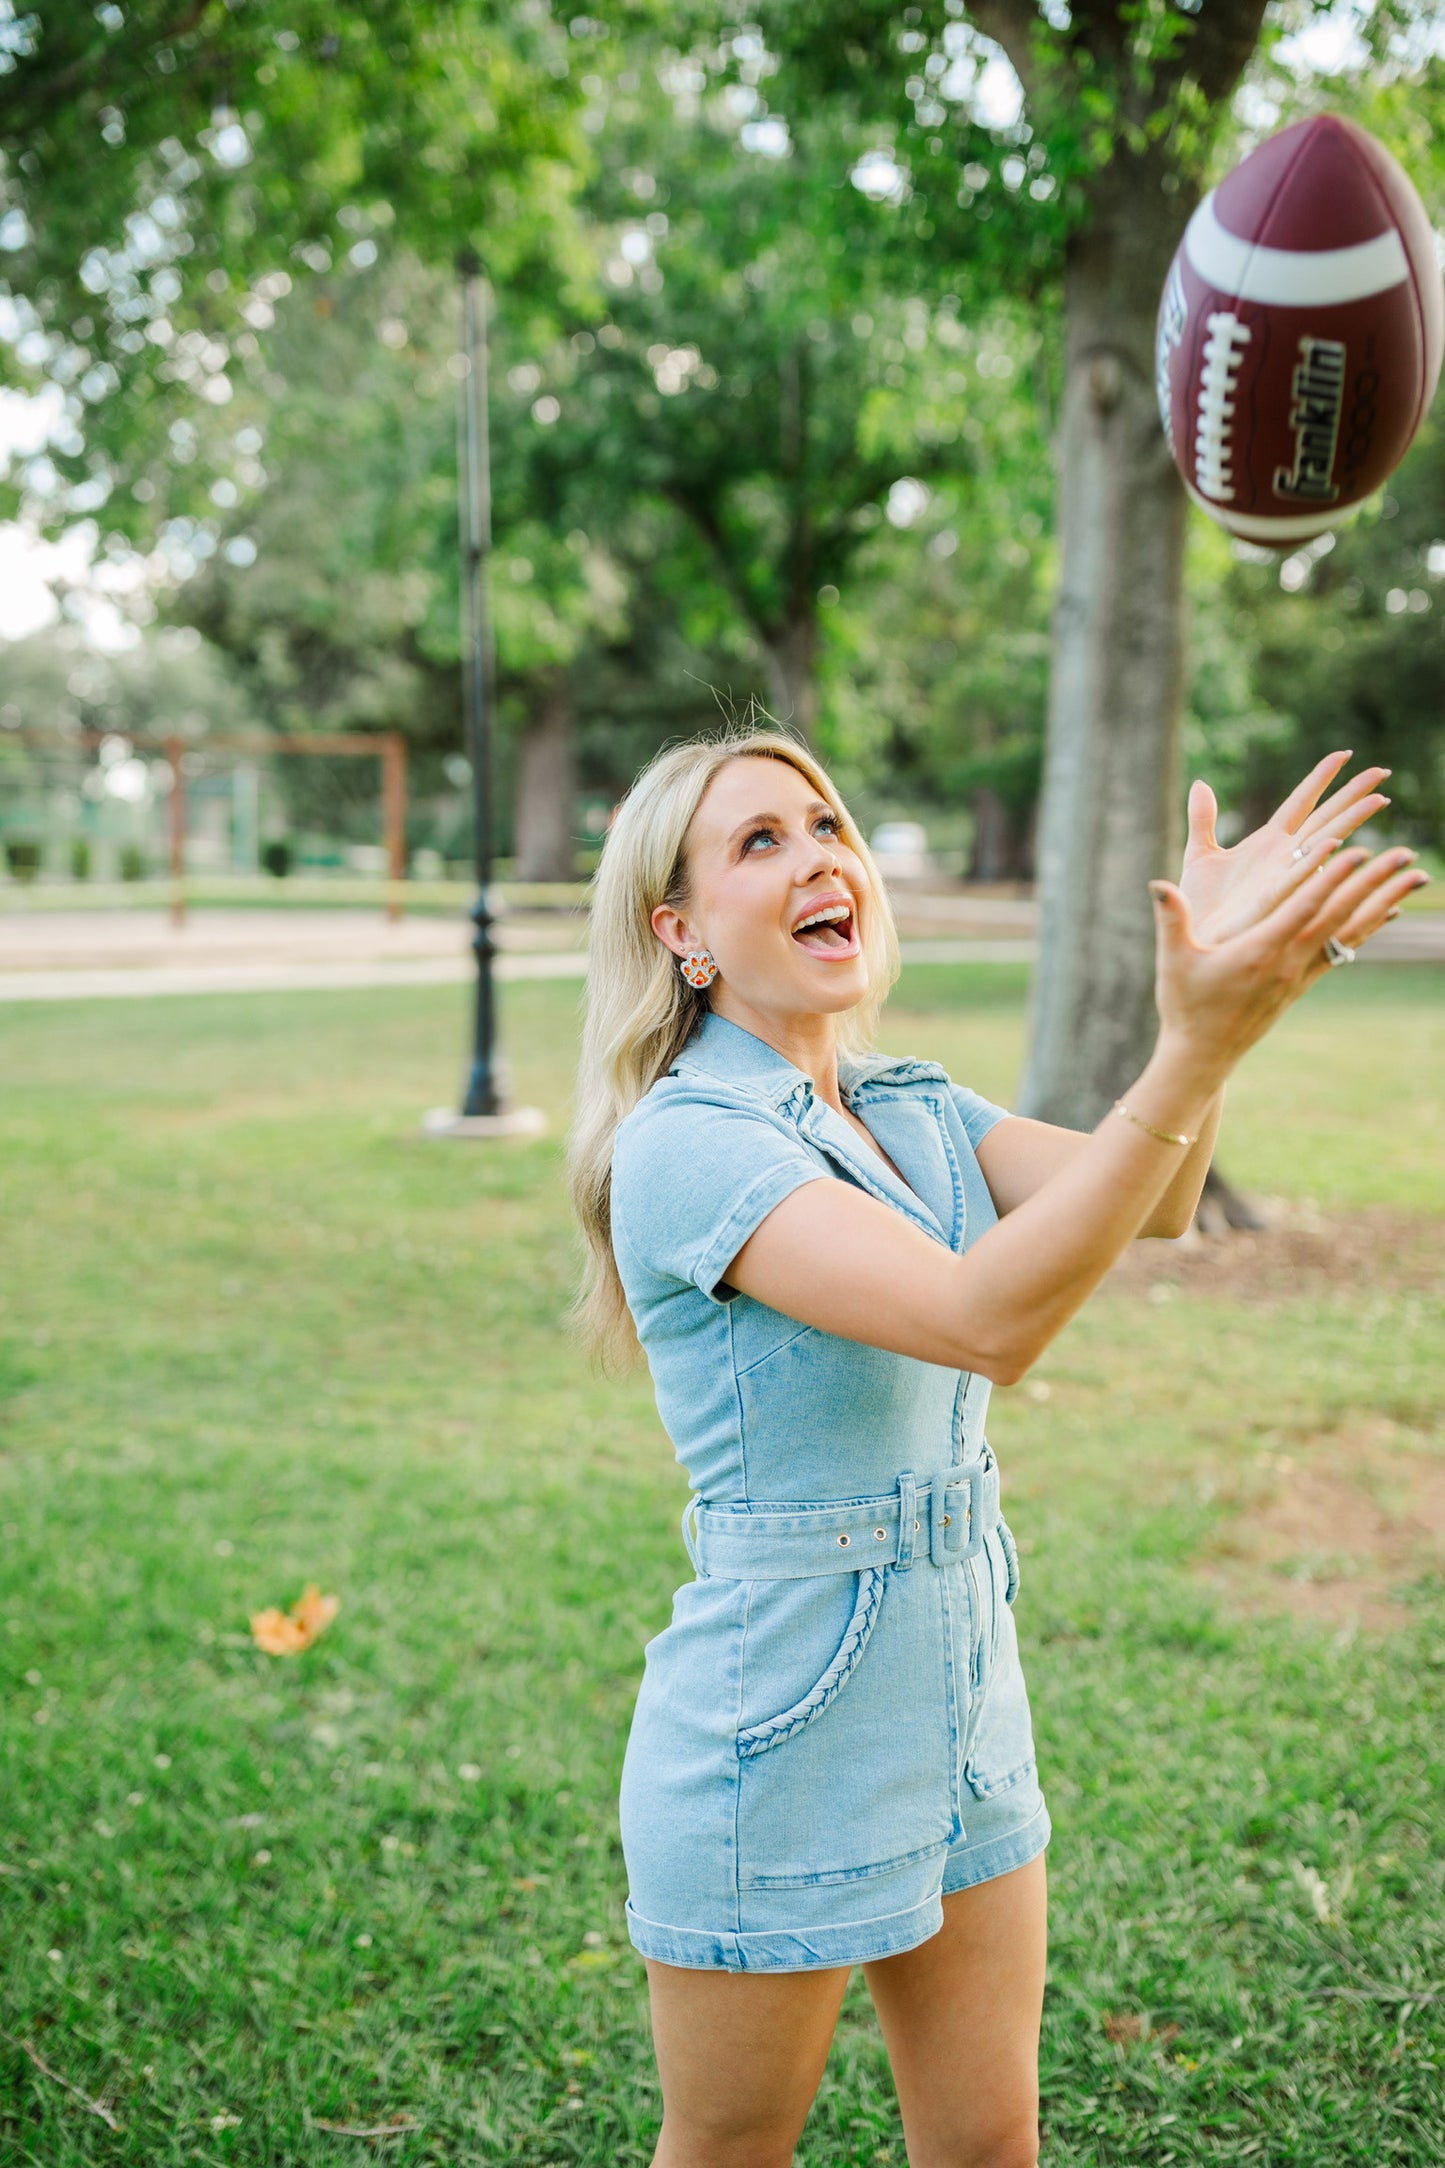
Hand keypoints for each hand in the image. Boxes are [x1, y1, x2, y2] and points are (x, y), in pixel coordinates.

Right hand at [1149, 837, 1427, 1074]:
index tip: (1357, 849)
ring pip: (1349, 931)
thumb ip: (1171, 919)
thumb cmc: (1184, 1005)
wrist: (1202, 1056)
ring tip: (1415, 876)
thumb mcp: (1172, 960)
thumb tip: (1158, 884)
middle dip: (1374, 883)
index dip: (1330, 879)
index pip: (1303, 909)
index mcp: (1259, 952)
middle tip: (1405, 854)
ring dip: (1383, 900)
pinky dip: (1367, 926)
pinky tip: (1386, 911)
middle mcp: (1288, 963)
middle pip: (1339, 916)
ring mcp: (1300, 975)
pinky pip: (1342, 948)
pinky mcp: (1302, 983)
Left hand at [1177, 751, 1402, 948]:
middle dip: (1353, 794)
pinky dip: (1317, 860)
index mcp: (1268, 843)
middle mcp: (1283, 857)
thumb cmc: (1202, 905)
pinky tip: (1337, 843)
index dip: (1322, 777)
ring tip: (1379, 800)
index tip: (1345, 753)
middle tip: (1383, 770)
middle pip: (1325, 816)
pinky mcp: (1272, 898)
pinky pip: (1300, 877)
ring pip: (1324, 842)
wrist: (1194, 939)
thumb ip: (1203, 818)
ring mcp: (1283, 875)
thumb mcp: (1200, 854)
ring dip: (1351, 821)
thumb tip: (1201, 782)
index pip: (1301, 801)